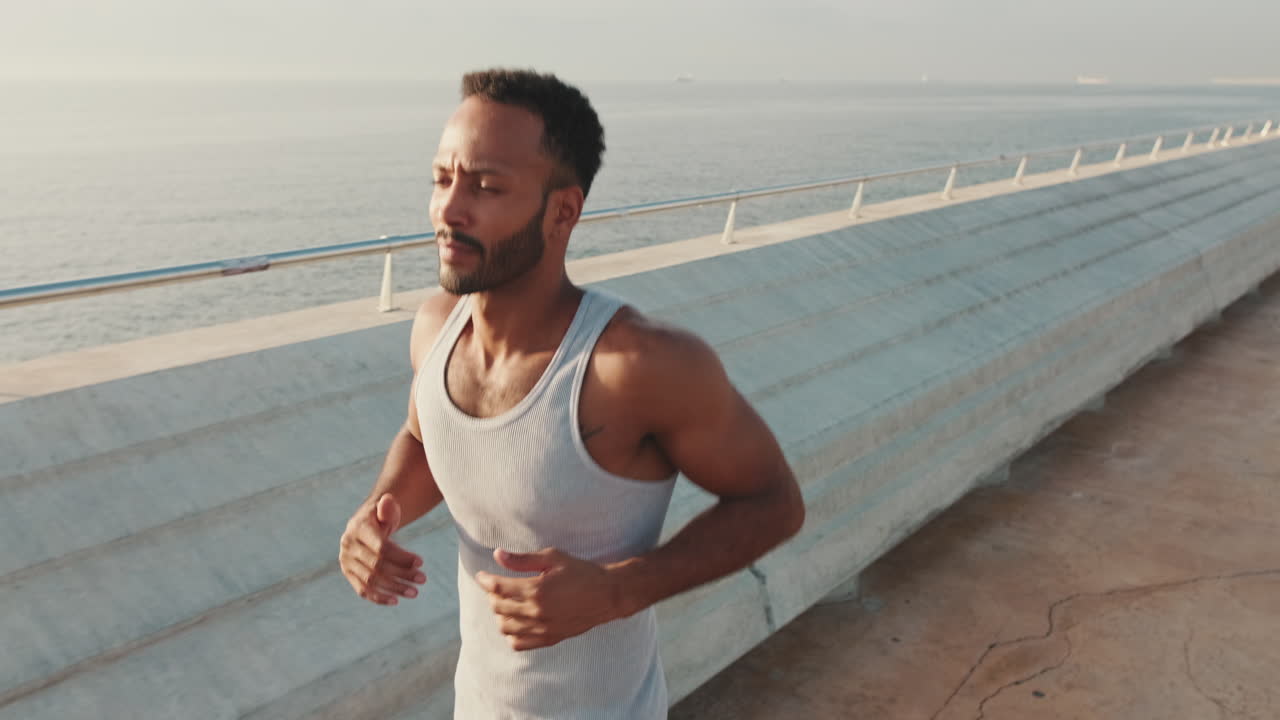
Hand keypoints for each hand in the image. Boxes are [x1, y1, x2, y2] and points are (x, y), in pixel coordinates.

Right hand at [339, 493, 425, 605]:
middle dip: (402, 574)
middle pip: (377, 565)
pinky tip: (396, 601)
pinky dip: (378, 597)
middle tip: (423, 579)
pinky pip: (362, 590)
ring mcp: (346, 561)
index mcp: (358, 528)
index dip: (401, 557)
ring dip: (394, 588)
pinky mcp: (348, 573)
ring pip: (371, 580)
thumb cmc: (382, 516)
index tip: (421, 562)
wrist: (366, 524)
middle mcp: (348, 545)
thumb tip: (388, 500)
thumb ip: (388, 507)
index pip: (381, 548)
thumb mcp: (387, 508)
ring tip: (415, 592)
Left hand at [476, 548, 629, 650]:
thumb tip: (497, 555)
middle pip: (498, 607)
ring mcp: (542, 628)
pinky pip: (518, 643)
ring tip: (506, 603)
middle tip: (496, 586)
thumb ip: (523, 559)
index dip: (485, 580)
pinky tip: (516, 621)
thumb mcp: (553, 558)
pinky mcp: (549, 639)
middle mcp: (536, 612)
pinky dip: (510, 634)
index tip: (482, 575)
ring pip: (505, 627)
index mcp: (536, 590)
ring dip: (500, 614)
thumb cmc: (581, 572)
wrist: (607, 595)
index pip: (498, 588)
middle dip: (492, 595)